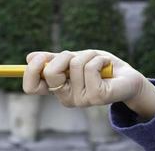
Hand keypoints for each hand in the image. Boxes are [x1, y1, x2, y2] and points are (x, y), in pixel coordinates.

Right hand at [23, 50, 154, 119]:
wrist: (125, 76)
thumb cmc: (98, 67)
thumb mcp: (73, 59)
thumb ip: (53, 59)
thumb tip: (29, 57)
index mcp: (57, 88)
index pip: (32, 87)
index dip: (31, 71)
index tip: (40, 57)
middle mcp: (66, 98)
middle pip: (50, 73)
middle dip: (63, 56)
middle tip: (75, 56)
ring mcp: (81, 100)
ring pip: (74, 65)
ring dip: (88, 55)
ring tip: (98, 62)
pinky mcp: (96, 97)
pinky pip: (91, 68)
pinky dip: (99, 59)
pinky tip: (106, 67)